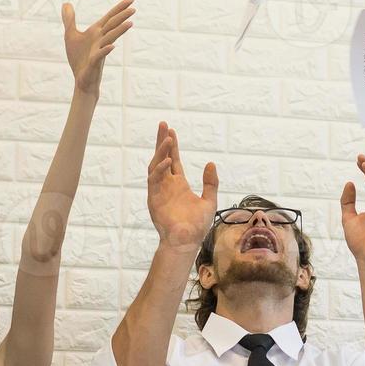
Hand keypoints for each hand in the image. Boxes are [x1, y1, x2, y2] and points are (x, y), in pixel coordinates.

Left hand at [64, 0, 135, 93]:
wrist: (81, 79)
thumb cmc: (79, 58)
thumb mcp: (70, 35)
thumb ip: (69, 19)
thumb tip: (66, 3)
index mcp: (97, 32)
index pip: (110, 17)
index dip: (119, 8)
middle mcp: (101, 40)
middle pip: (113, 26)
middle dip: (122, 17)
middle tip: (134, 8)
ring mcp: (99, 51)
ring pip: (111, 38)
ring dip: (120, 30)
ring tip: (130, 23)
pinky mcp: (94, 63)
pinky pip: (100, 55)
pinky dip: (106, 50)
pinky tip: (112, 46)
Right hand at [147, 122, 217, 250]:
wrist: (187, 240)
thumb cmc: (197, 225)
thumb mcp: (209, 200)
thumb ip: (210, 182)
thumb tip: (211, 163)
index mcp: (178, 184)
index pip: (173, 160)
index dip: (172, 146)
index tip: (171, 131)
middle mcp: (166, 185)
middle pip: (161, 158)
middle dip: (161, 141)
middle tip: (163, 124)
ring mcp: (158, 190)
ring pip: (156, 165)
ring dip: (161, 151)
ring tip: (167, 138)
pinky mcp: (153, 198)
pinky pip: (154, 179)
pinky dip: (160, 169)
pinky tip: (168, 161)